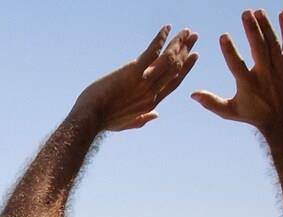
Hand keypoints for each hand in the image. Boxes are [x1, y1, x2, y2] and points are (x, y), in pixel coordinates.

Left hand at [71, 24, 198, 132]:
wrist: (88, 119)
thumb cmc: (103, 121)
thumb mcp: (126, 123)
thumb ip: (143, 119)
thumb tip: (157, 115)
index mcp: (151, 102)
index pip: (174, 82)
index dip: (185, 68)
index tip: (194, 56)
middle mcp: (152, 91)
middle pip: (175, 68)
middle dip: (186, 51)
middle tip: (194, 37)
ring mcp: (143, 82)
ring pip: (168, 59)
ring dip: (178, 42)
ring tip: (186, 31)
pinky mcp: (133, 72)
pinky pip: (152, 52)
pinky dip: (160, 38)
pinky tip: (166, 28)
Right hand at [193, 10, 282, 132]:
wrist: (282, 119)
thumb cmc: (252, 114)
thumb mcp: (230, 111)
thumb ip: (211, 102)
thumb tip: (192, 94)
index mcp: (248, 85)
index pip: (237, 65)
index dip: (230, 51)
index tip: (223, 36)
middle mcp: (265, 75)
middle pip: (259, 48)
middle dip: (252, 30)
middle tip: (245, 13)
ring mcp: (279, 69)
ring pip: (273, 44)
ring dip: (266, 26)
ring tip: (257, 11)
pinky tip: (282, 14)